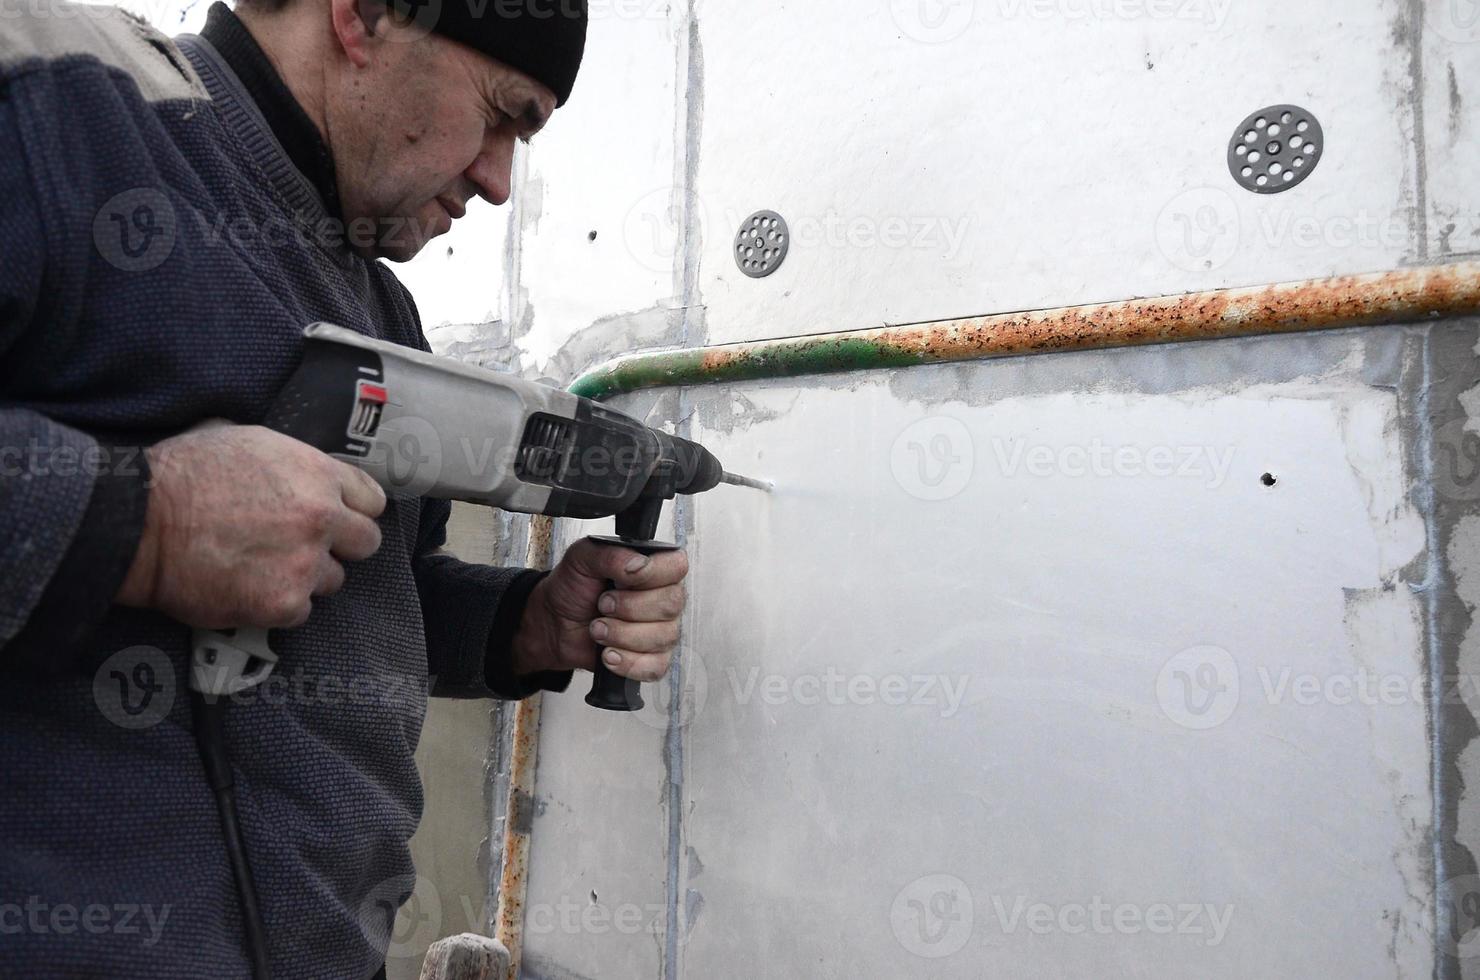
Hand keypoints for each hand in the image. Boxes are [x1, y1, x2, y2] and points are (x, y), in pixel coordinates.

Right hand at [116, 423, 386, 628]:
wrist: (139, 523)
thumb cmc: (184, 475)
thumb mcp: (249, 441)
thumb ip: (296, 463)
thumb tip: (314, 475)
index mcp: (318, 474)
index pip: (372, 501)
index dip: (351, 510)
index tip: (334, 517)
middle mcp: (322, 518)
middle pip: (366, 543)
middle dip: (340, 546)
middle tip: (303, 546)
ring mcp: (305, 563)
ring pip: (332, 580)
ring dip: (306, 576)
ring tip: (262, 565)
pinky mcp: (283, 603)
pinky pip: (301, 611)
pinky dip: (278, 604)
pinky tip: (247, 587)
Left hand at [511, 538, 689, 682]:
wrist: (555, 622)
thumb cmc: (573, 587)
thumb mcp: (583, 557)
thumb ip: (612, 554)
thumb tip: (638, 564)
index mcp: (654, 569)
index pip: (677, 567)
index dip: (653, 574)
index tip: (623, 579)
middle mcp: (664, 599)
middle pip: (670, 605)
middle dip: (629, 608)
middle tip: (602, 604)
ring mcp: (662, 631)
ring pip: (662, 637)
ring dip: (621, 635)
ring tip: (598, 628)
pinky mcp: (653, 659)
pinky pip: (655, 666)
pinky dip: (627, 662)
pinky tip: (608, 654)